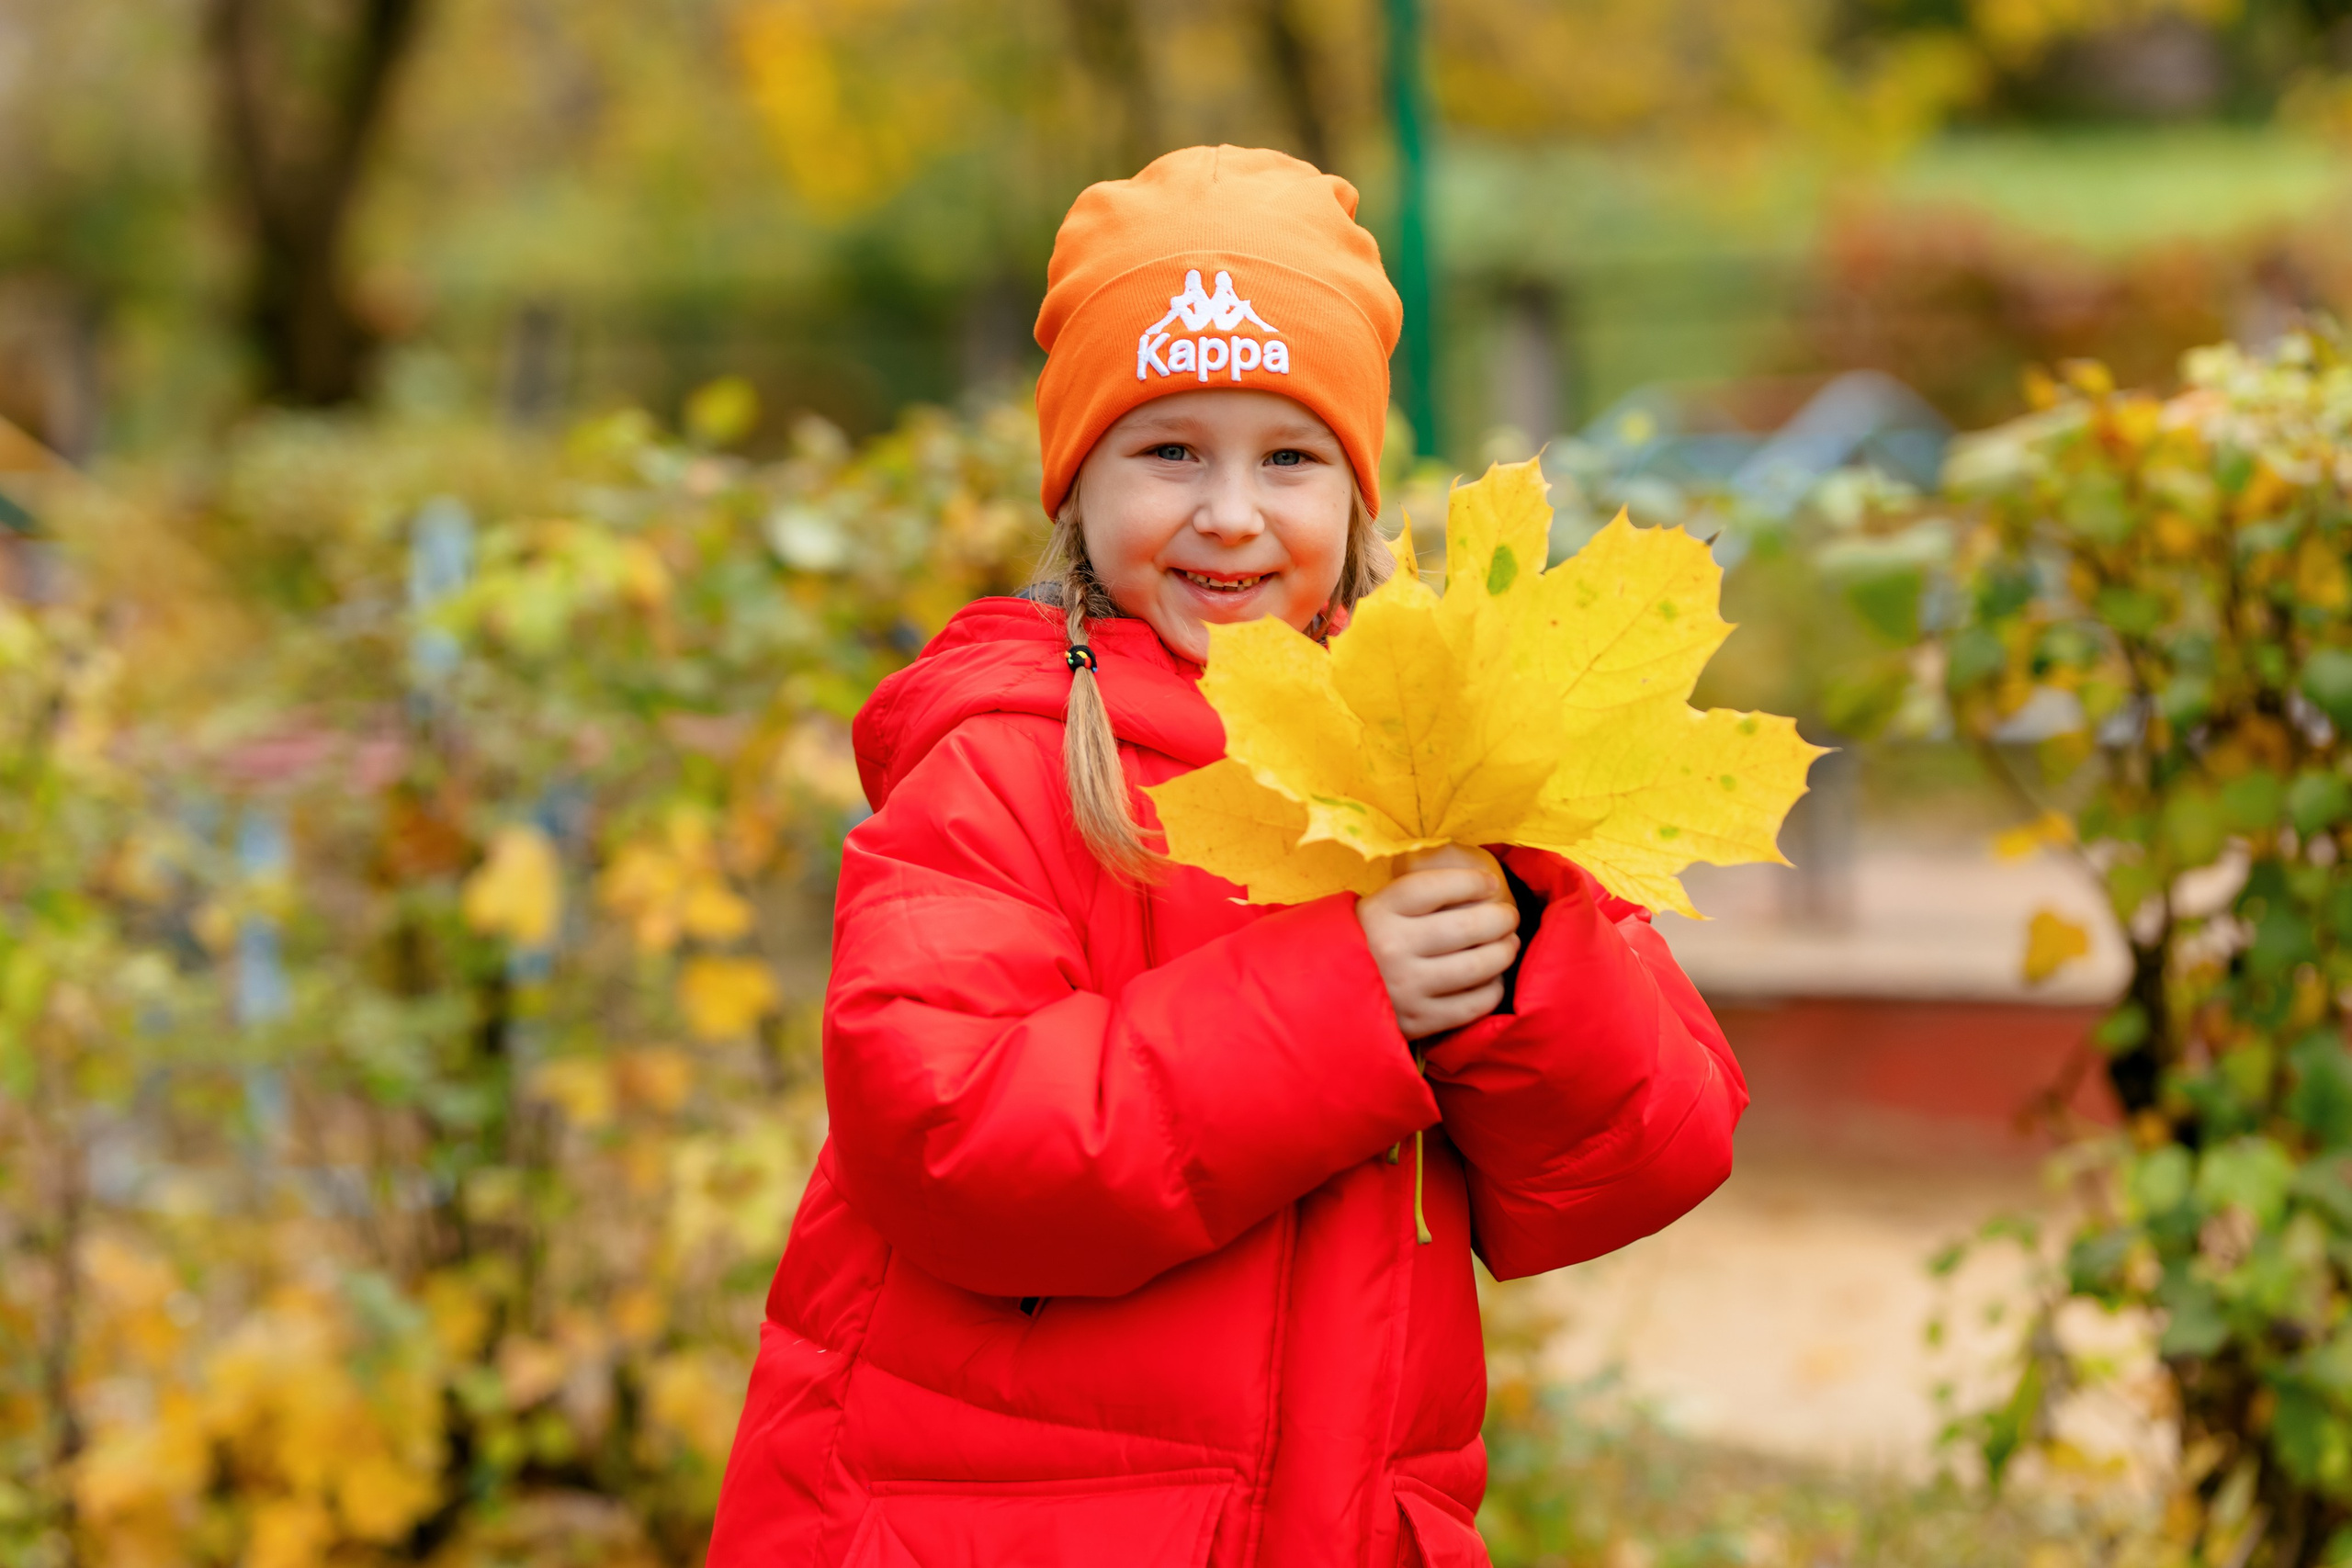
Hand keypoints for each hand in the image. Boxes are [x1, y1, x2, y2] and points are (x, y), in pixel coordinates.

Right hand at [1355, 845, 1519, 1039]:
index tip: (1491, 883)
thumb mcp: (1372, 910)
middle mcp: (1392, 948)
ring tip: (1509, 943)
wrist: (1318, 999)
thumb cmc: (1359, 946)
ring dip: (1504, 951)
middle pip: (1465, 926)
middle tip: (1509, 916)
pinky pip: (1472, 1004)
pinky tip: (1492, 979)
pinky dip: (1492, 989)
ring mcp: (1406, 987)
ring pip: (1476, 966)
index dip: (1471, 882)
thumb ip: (1413, 897)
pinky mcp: (1418, 1021)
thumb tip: (1474, 884)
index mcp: (1378, 912)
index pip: (1435, 887)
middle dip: (1500, 918)